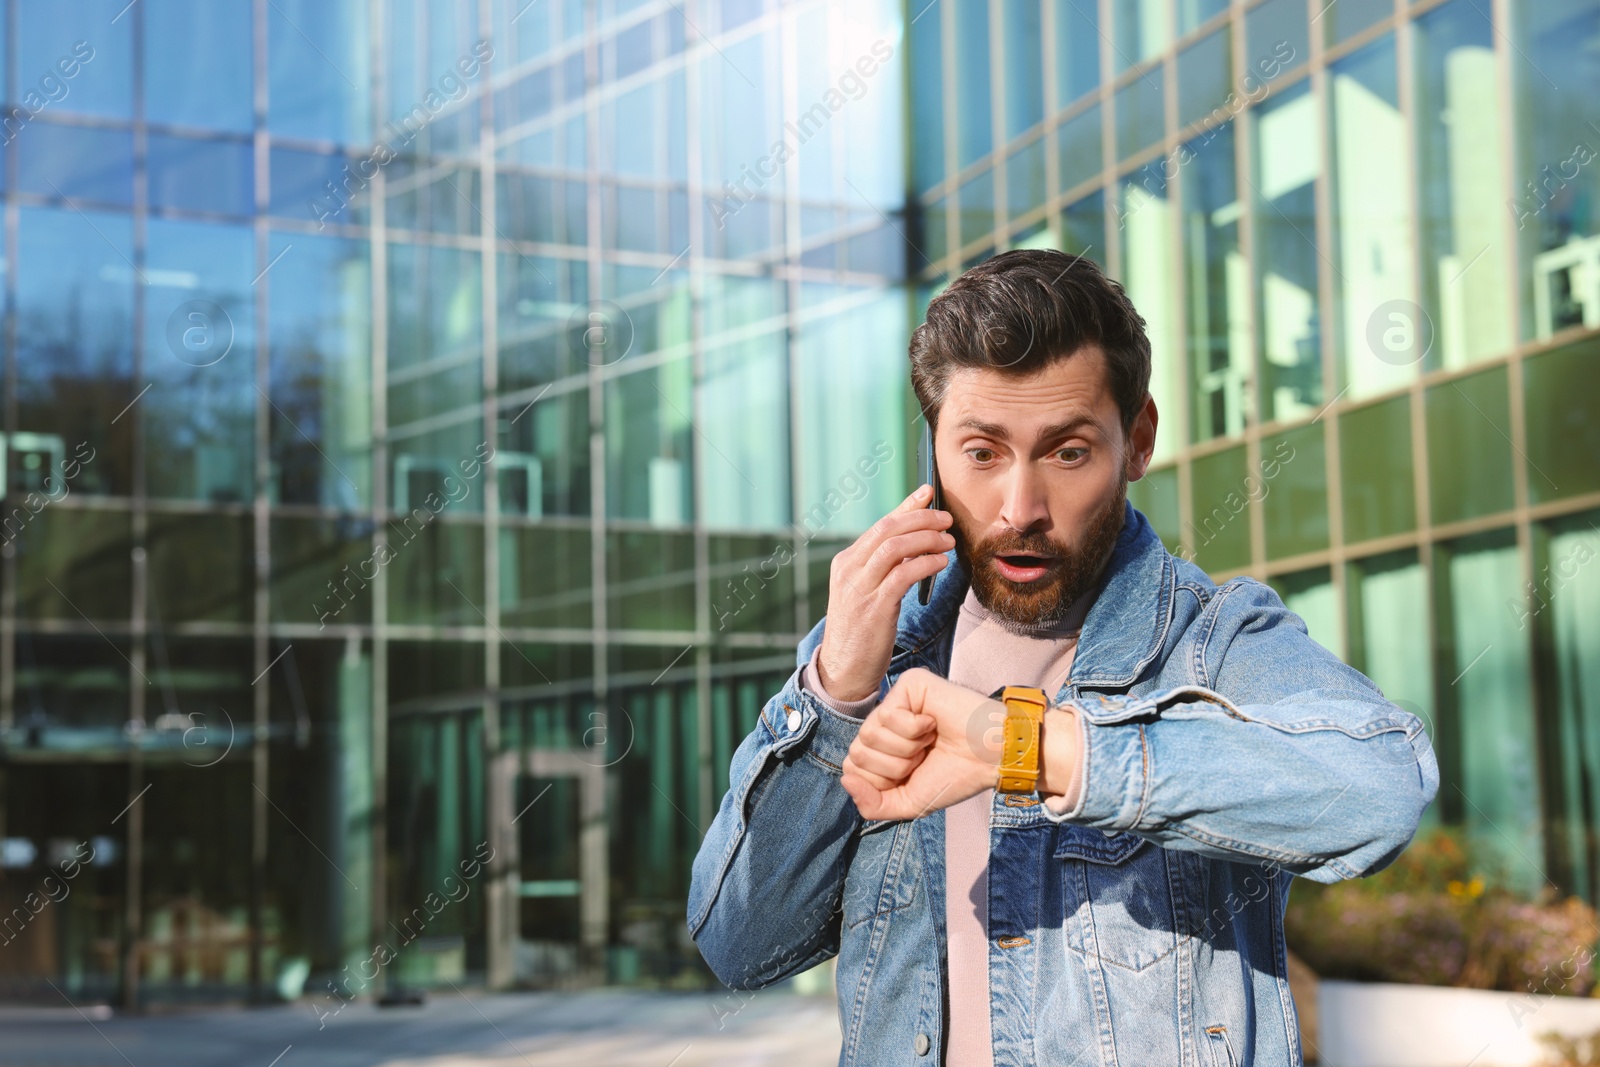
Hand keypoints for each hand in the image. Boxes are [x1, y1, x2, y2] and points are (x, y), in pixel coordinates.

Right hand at [816, 486, 952, 702]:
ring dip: (926, 539)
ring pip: (894, 547)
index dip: (907, 505)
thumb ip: (884, 568)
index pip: (880, 524)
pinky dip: (925, 563)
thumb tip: (916, 542)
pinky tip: (940, 562)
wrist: (843, 671)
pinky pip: (903, 575)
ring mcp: (859, 588)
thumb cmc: (861, 632)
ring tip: (948, 541)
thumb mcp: (867, 592)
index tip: (928, 492)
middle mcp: (849, 569)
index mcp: (846, 562)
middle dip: (921, 518)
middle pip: (887, 529)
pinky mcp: (874, 608)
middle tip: (946, 519)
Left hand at [841, 668, 1080, 821]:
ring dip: (906, 748)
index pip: (851, 767)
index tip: (913, 774)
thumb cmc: (956, 775)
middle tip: (924, 756)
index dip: (880, 780)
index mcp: (883, 749)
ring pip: (870, 733)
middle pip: (857, 751)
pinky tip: (933, 723)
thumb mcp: (909, 802)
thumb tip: (845, 778)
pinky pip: (889, 714)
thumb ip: (872, 804)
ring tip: (930, 740)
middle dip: (894, 766)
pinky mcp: (908, 684)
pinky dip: (915, 729)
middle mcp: (885, 723)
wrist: (991, 757)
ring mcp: (895, 702)